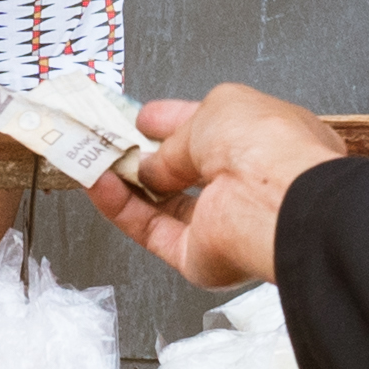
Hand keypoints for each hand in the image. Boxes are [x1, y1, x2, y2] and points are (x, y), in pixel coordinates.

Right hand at [84, 84, 345, 291]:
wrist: (275, 200)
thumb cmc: (266, 144)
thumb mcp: (213, 111)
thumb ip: (174, 137)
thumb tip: (150, 163)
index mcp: (263, 140)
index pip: (211, 131)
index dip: (175, 122)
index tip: (142, 118)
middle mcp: (245, 184)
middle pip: (185, 172)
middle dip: (146, 156)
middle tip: (109, 142)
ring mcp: (223, 221)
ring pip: (163, 206)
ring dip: (127, 183)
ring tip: (94, 160)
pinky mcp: (198, 257)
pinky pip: (151, 231)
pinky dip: (121, 209)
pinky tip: (98, 185)